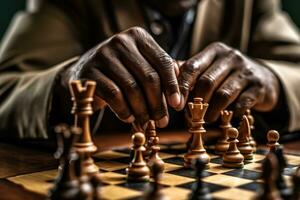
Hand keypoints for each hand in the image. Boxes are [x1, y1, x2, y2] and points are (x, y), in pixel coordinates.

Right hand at [60, 27, 180, 126]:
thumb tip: (178, 97)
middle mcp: (121, 42)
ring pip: (132, 88)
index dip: (172, 86)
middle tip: (163, 121)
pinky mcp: (90, 71)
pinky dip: (124, 110)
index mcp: (138, 37)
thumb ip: (160, 74)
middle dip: (158, 103)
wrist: (85, 71)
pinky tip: (129, 118)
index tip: (177, 105)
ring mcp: (103, 55)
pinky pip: (113, 95)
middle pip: (149, 77)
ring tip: (146, 123)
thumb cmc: (121, 70)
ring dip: (142, 111)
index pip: (163, 62)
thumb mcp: (141, 65)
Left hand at [177, 42, 279, 121]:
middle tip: (193, 116)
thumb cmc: (227, 76)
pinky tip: (227, 117)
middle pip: (206, 82)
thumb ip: (190, 72)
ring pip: (223, 94)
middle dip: (197, 103)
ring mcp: (247, 70)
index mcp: (214, 51)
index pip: (192, 67)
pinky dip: (231, 113)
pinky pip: (242, 103)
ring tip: (208, 119)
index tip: (176, 105)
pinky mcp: (259, 86)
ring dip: (212, 111)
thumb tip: (165, 82)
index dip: (181, 87)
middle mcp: (231, 57)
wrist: (264, 78)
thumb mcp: (210, 68)